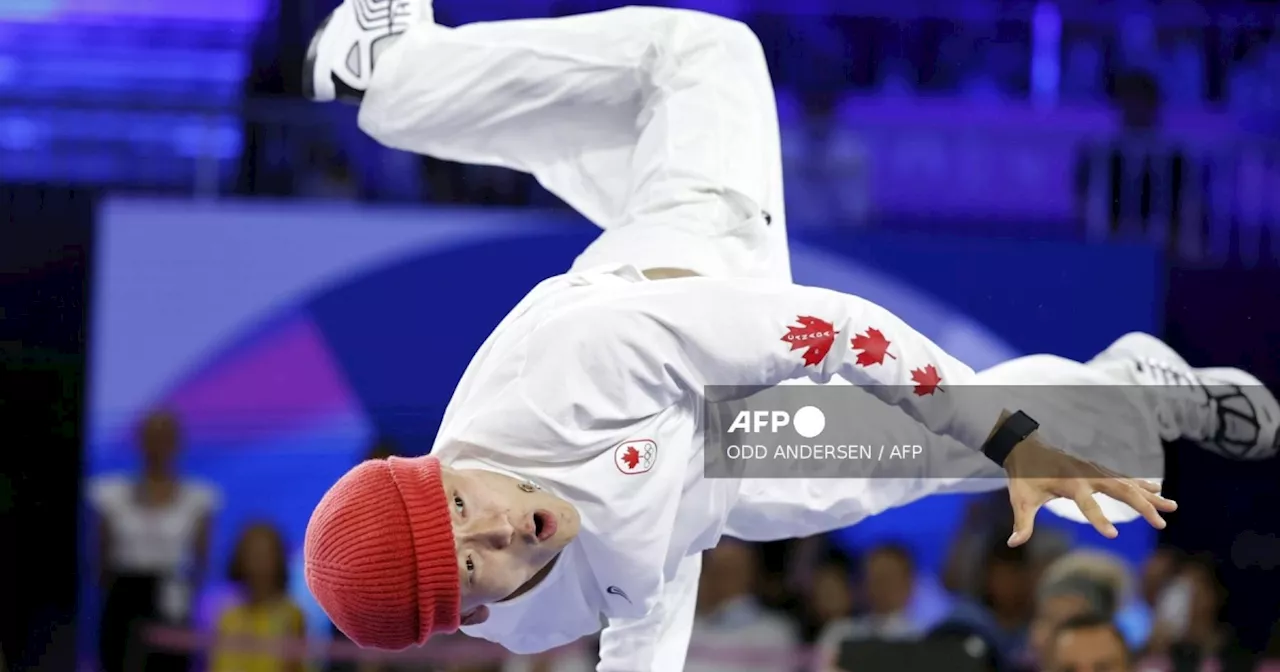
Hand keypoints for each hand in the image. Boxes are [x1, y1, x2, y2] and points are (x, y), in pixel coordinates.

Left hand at [1003, 433, 1176, 546]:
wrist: (1025, 445)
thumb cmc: (1023, 475)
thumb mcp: (1021, 498)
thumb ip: (1022, 522)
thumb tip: (1013, 543)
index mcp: (1068, 482)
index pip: (1086, 504)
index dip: (1098, 519)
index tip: (1113, 536)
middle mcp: (1087, 474)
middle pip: (1119, 490)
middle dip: (1141, 507)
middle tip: (1161, 524)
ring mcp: (1095, 469)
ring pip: (1128, 482)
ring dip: (1150, 495)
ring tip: (1173, 507)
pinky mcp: (1098, 469)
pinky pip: (1124, 477)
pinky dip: (1142, 484)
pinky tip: (1158, 491)